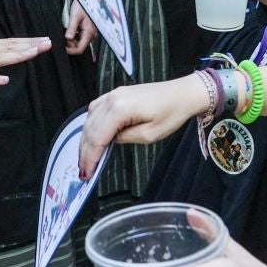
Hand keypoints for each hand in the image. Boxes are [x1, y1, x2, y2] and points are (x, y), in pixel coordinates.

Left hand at [64, 0, 96, 54]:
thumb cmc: (82, 5)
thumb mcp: (75, 16)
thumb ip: (72, 28)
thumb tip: (67, 38)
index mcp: (89, 33)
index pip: (80, 49)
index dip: (70, 50)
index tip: (61, 46)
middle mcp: (91, 35)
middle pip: (79, 46)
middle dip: (69, 44)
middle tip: (62, 36)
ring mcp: (89, 33)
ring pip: (78, 42)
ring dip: (70, 40)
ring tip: (65, 32)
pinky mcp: (87, 31)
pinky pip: (79, 38)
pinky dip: (73, 37)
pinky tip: (68, 31)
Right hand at [78, 78, 206, 176]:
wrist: (183, 93)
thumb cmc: (172, 112)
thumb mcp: (149, 135)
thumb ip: (125, 139)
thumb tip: (110, 141)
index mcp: (119, 108)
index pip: (97, 137)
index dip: (90, 157)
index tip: (87, 172)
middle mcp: (112, 98)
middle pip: (90, 129)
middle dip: (85, 151)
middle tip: (83, 169)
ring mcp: (113, 94)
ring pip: (90, 119)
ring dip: (86, 139)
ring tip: (85, 157)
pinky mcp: (116, 94)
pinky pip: (96, 109)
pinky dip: (91, 124)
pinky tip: (91, 135)